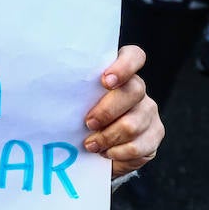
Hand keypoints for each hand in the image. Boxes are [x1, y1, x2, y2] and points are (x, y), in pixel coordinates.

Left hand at [83, 45, 162, 177]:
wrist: (97, 151)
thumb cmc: (81, 120)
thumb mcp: (76, 104)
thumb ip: (76, 95)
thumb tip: (53, 94)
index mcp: (119, 73)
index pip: (133, 56)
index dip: (124, 66)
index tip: (105, 81)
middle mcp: (138, 88)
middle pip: (133, 91)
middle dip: (106, 111)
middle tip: (88, 123)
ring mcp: (149, 111)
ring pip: (133, 123)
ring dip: (108, 137)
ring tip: (91, 144)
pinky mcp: (155, 134)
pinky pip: (138, 145)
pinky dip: (118, 152)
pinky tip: (106, 152)